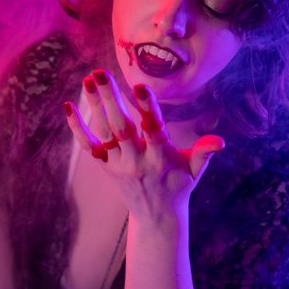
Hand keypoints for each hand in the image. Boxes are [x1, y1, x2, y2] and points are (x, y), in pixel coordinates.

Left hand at [63, 69, 224, 221]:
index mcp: (161, 159)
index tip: (138, 86)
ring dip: (94, 105)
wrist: (156, 216)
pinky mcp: (105, 167)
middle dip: (111, 99)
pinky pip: (88, 146)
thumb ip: (204, 153)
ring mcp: (118, 165)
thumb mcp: (195, 171)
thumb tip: (220, 141)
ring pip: (103, 133)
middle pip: (121, 128)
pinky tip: (68, 106)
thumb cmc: (179, 186)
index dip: (147, 108)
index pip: (153, 130)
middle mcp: (136, 161)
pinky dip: (77, 128)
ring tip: (88, 79)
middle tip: (101, 73)